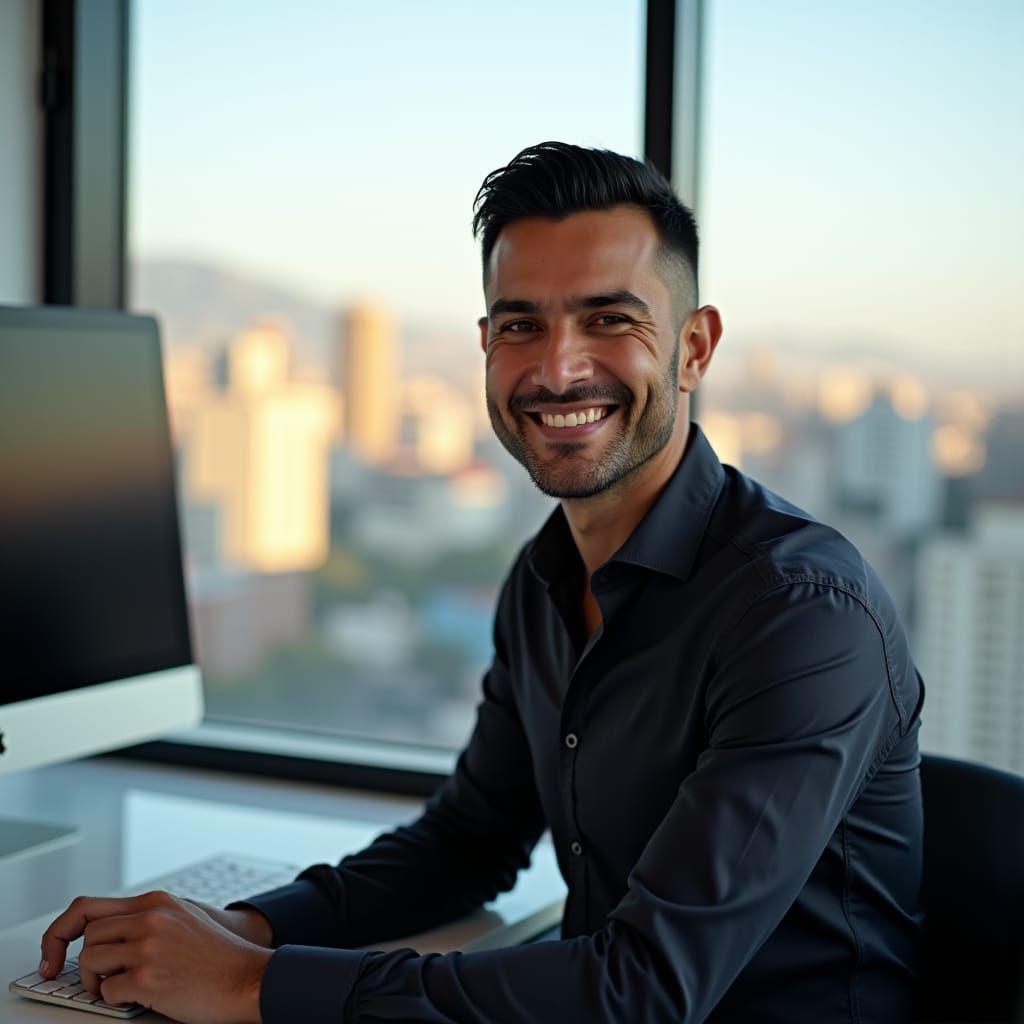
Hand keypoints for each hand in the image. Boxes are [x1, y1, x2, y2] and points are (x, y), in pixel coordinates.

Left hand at [40, 891, 272, 1023]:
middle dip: (84, 965)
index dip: (59, 932)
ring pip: (90, 963)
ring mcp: (149, 947)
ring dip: (96, 983)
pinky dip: (116, 1000)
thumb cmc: (217, 955)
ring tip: (120, 988)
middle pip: (86, 937)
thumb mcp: (183, 918)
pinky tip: (140, 996)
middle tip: (95, 980)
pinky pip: (107, 993)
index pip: (86, 907)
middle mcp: (150, 918)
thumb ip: (147, 918)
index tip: (51, 955)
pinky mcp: (149, 978)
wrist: (246, 978)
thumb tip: (104, 934)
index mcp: (156, 902)